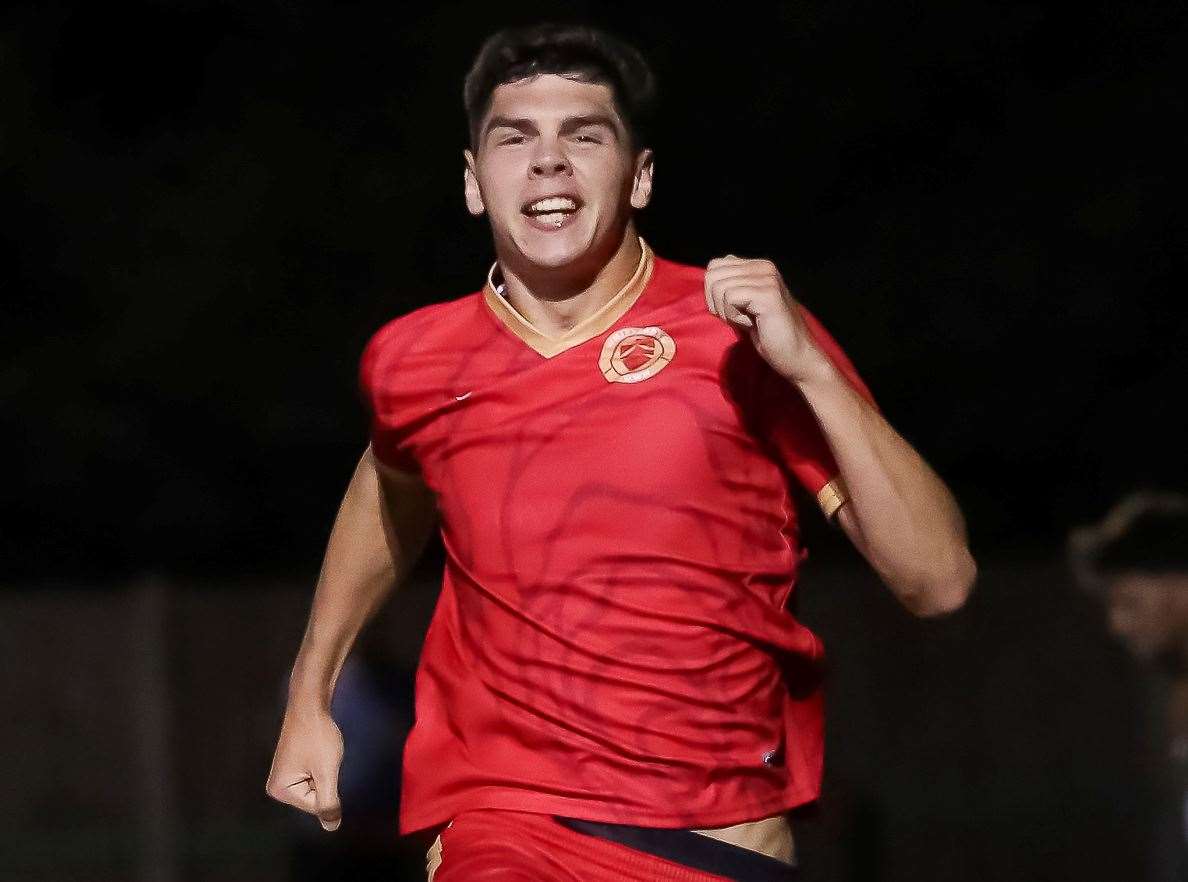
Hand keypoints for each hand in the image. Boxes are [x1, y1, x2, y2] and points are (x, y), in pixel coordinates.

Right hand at [265, 703, 343, 830]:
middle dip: (326, 778)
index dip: (327, 784)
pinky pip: (317, 776)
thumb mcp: (326, 772)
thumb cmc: (317, 736)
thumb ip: (328, 803)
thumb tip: (331, 827)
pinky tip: (318, 750)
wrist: (311, 704)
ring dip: (326, 771)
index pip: (316, 806)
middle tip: (319, 756)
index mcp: (279, 791)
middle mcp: (277, 787)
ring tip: (318, 752)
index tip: (319, 761)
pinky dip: (324, 765)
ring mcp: (285, 776)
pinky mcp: (294, 767)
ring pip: (318, 787)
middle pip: (315, 798)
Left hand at [704, 255, 823, 382]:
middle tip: (738, 317)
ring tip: (748, 320)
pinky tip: (752, 323)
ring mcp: (767, 278)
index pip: (714, 266)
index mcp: (758, 266)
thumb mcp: (743, 304)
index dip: (712, 293)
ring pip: (719, 287)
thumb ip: (731, 285)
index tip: (731, 309)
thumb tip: (714, 270)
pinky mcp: (768, 293)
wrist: (794, 354)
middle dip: (715, 302)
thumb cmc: (767, 333)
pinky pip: (729, 299)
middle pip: (713, 275)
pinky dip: (734, 317)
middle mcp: (764, 266)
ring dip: (726, 311)